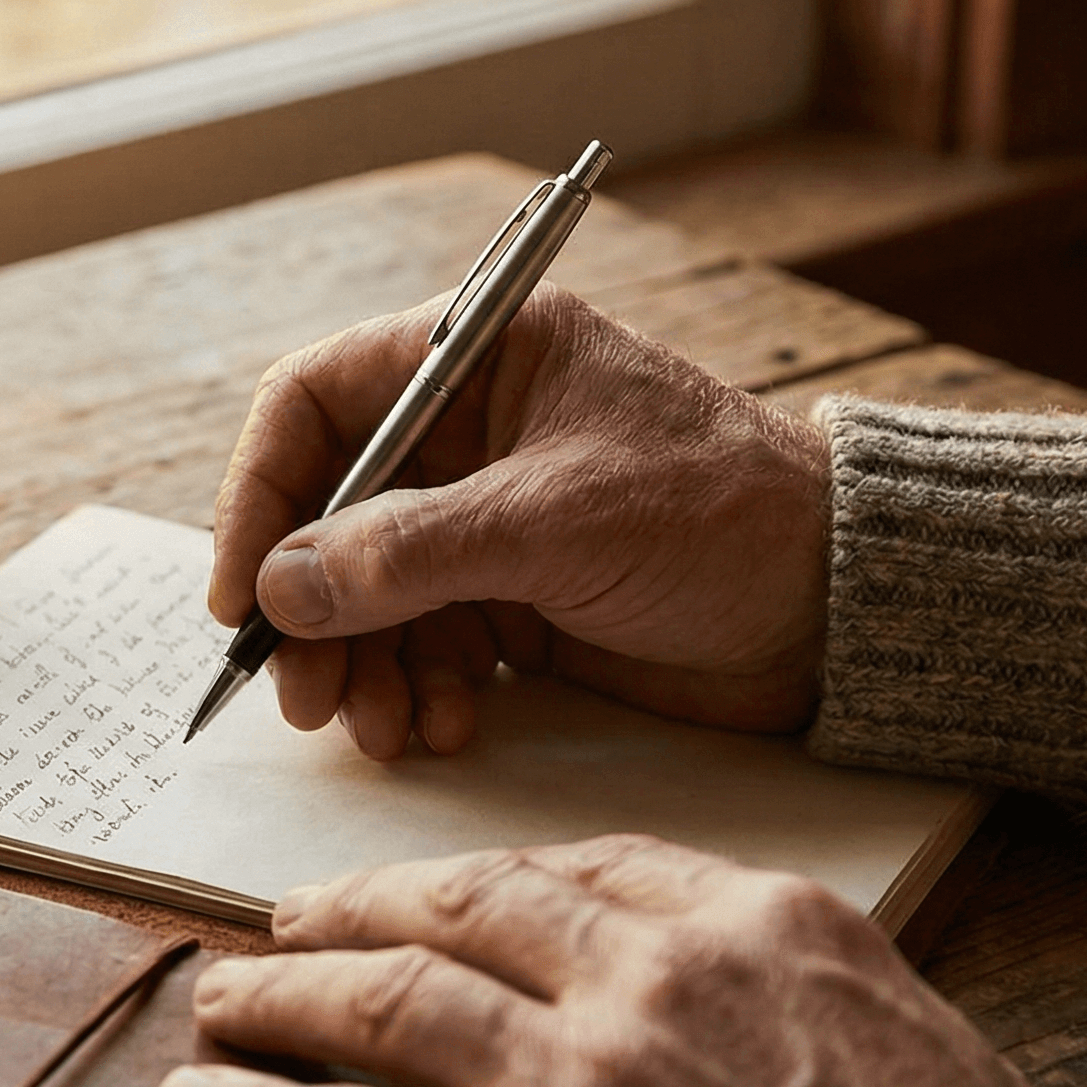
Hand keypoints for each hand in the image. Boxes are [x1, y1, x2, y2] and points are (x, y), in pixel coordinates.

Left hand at [157, 837, 1065, 1086]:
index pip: (587, 865)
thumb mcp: (914, 1032)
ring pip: (384, 1006)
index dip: (484, 874)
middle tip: (290, 922)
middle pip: (461, 911)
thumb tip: (728, 963)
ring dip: (282, 1002)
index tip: (430, 889)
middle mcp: (646, 983)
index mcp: (753, 927)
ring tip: (223, 1005)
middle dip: (358, 910)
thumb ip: (796, 977)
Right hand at [210, 285, 829, 754]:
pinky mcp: (515, 600)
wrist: (842, 612)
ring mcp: (488, 521)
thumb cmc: (727, 516)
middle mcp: (470, 433)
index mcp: (480, 357)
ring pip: (367, 594)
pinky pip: (422, 644)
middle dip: (309, 611)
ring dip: (360, 667)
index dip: (262, 495)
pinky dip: (417, 690)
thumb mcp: (555, 522)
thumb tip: (281, 590)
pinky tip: (445, 725)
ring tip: (383, 728)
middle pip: (326, 514)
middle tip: (305, 697)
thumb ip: (409, 553)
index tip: (244, 594)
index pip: (316, 403)